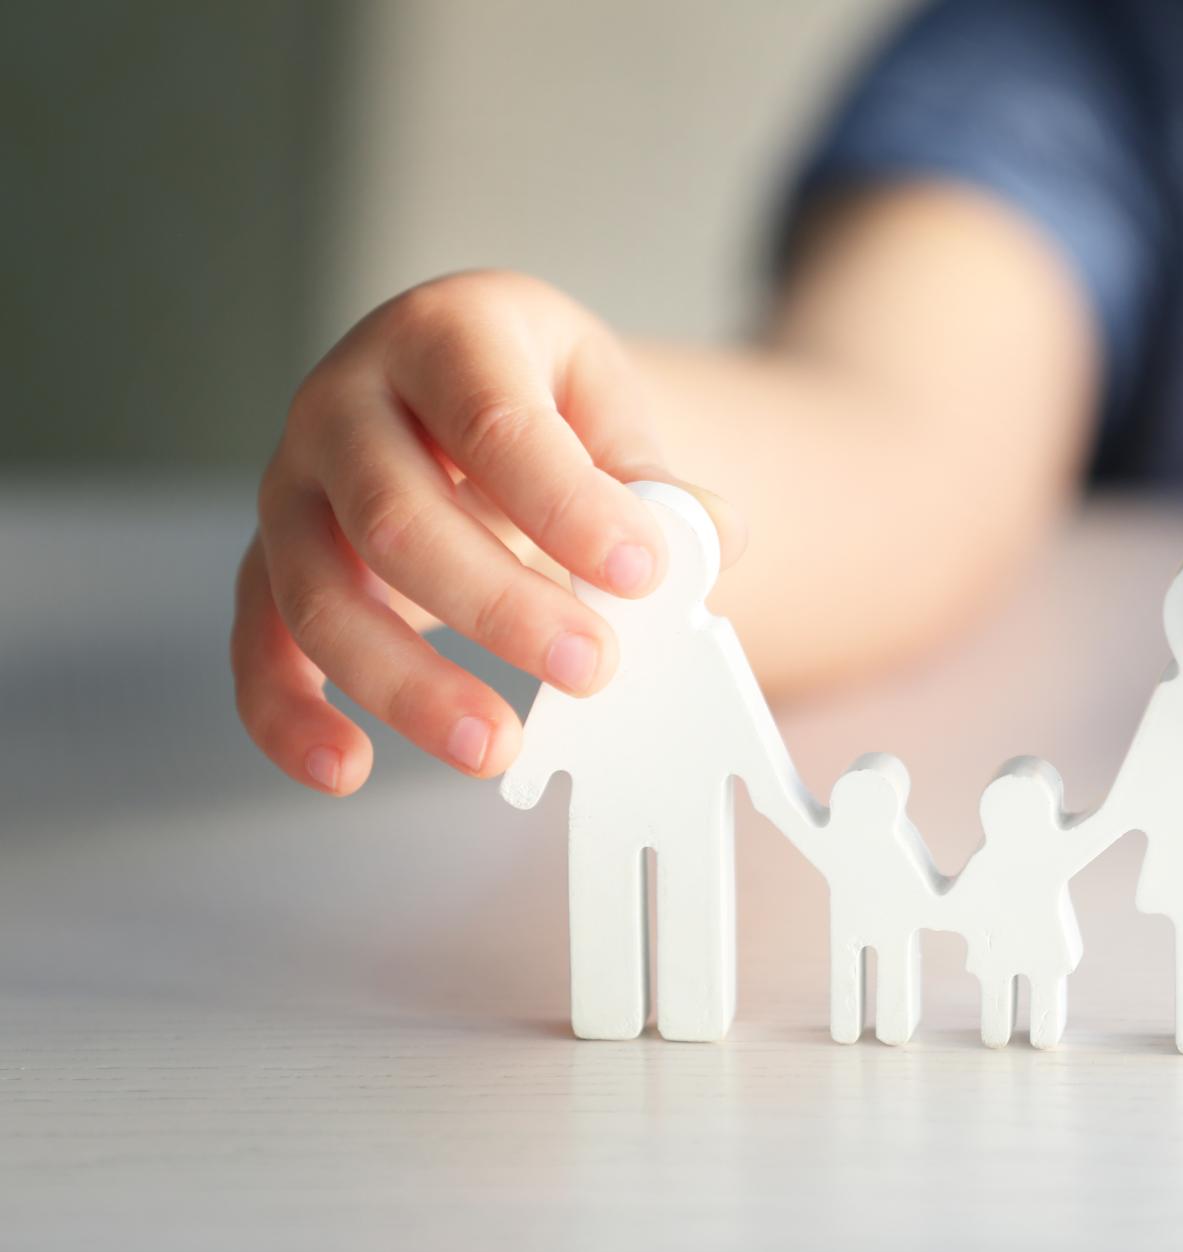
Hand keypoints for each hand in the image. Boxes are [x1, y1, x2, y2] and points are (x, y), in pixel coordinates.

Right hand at [233, 270, 741, 793]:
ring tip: (496, 747)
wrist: (458, 383)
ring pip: (318, 593)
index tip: (644, 575)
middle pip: (396, 516)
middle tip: (593, 668)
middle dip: (499, 606)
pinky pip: (256, 644)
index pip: (495, 423)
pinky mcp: (267, 561)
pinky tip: (343, 769)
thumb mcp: (602, 401)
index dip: (567, 504)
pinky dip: (286, 714)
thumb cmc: (538, 396)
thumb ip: (650, 473)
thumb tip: (713, 536)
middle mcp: (342, 402)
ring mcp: (290, 484)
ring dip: (407, 682)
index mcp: (442, 338)